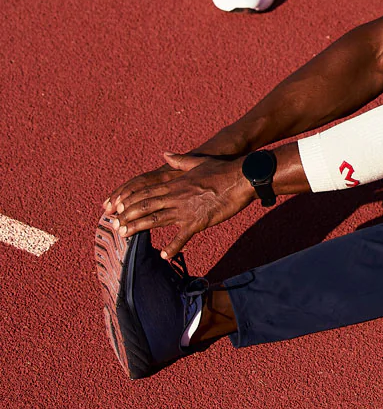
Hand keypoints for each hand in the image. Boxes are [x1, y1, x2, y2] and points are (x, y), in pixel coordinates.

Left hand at [108, 152, 254, 258]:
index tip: (118, 207)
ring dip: (138, 228)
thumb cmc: (222, 169)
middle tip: (115, 225)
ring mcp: (186, 210)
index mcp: (176, 183)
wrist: (241, 178)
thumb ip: (180, 160)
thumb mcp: (199, 161)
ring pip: (156, 220)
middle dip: (129, 215)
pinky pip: (182, 236)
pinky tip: (164, 255)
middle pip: (147, 205)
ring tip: (124, 235)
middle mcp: (177, 196)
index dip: (131, 199)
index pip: (147, 191)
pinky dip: (172, 247)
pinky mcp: (198, 222)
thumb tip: (165, 154)